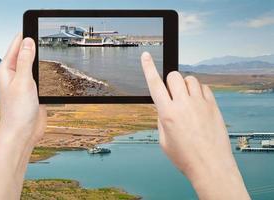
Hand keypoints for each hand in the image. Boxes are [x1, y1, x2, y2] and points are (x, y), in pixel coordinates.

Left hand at [0, 34, 45, 145]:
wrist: (23, 133)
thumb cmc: (18, 111)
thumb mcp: (23, 82)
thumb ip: (25, 60)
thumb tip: (27, 41)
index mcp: (7, 69)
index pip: (16, 44)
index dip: (27, 34)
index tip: (39, 26)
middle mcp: (15, 74)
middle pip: (26, 53)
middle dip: (37, 45)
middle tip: (51, 38)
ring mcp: (25, 82)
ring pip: (35, 64)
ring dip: (43, 59)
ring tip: (54, 50)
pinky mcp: (34, 91)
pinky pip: (41, 76)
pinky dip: (47, 71)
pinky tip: (55, 69)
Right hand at [141, 52, 249, 199]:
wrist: (211, 166)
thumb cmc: (186, 157)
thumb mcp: (164, 141)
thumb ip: (161, 119)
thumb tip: (164, 106)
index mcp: (167, 114)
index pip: (154, 84)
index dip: (148, 68)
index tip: (145, 56)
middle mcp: (183, 105)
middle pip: (174, 76)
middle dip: (170, 81)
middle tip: (173, 93)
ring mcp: (200, 104)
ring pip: (190, 79)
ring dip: (185, 86)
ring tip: (187, 100)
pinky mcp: (213, 106)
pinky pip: (204, 87)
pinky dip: (199, 91)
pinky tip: (198, 103)